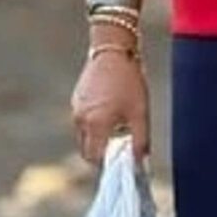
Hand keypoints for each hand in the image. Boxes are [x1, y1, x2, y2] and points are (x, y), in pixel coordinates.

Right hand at [70, 46, 149, 164]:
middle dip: (102, 154)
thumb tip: (141, 164)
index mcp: (96, 125)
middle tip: (121, 148)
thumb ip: (141, 142)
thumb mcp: (141, 114)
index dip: (108, 165)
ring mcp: (76, 109)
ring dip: (98, 139)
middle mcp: (81, 120)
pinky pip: (82, 121)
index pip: (95, 158)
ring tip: (118, 125)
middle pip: (87, 150)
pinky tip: (110, 111)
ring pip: (84, 136)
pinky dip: (94, 125)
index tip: (121, 163)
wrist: (114, 51)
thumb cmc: (129, 82)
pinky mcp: (76, 100)